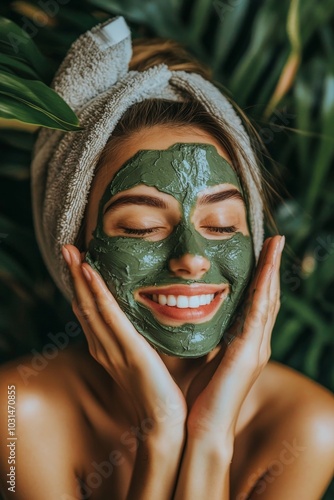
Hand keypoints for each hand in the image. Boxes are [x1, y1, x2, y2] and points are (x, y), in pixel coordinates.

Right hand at [62, 245, 186, 434]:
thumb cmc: (160, 392)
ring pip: (91, 306)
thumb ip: (144, 338)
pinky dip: (97, 294)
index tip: (80, 261)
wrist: (166, 423)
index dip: (82, 285)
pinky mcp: (129, 351)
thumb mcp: (147, 358)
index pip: (90, 311)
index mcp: (107, 348)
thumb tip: (157, 313)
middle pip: (84, 304)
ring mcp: (113, 349)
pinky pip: (110, 318)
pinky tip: (90, 273)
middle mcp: (103, 347)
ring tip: (72, 252)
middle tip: (68, 248)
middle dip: (74, 275)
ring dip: (80, 277)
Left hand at [185, 235, 283, 439]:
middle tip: (274, 240)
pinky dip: (265, 289)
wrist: (204, 429)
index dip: (261, 277)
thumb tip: (192, 318)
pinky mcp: (250, 353)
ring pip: (268, 300)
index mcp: (245, 343)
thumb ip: (208, 339)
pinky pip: (259, 314)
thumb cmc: (202, 396)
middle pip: (267, 296)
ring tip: (275, 244)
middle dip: (271, 267)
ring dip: (272, 270)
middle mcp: (256, 342)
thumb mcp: (206, 359)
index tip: (260, 252)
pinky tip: (267, 269)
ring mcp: (257, 347)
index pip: (256, 302)